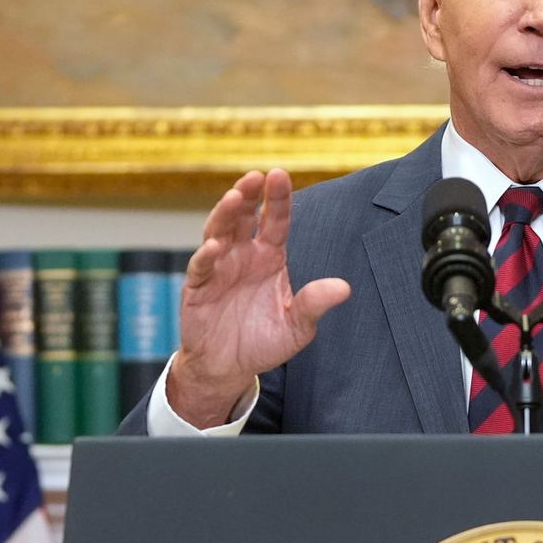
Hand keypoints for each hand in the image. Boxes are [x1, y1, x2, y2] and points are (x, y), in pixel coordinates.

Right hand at [167, 169, 350, 426]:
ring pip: (219, 232)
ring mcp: (219, 268)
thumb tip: (344, 288)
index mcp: (269, 257)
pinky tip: (215, 246)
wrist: (230, 367)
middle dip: (249, 195)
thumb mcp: (298, 326)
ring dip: (225, 214)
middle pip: (244, 217)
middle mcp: (243, 256)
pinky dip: (207, 256)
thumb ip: (315, 304)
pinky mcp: (198, 288)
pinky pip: (202, 267)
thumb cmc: (264, 341)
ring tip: (235, 197)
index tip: (281, 175)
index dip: (278, 200)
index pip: (275, 222)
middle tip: (256, 176)